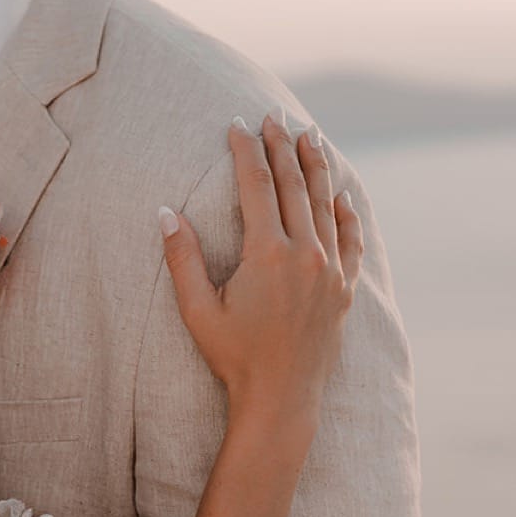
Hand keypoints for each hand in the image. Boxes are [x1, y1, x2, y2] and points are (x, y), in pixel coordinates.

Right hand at [160, 112, 363, 425]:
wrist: (281, 399)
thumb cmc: (233, 357)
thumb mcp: (197, 310)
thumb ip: (182, 258)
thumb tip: (166, 212)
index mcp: (267, 254)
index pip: (256, 185)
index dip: (246, 150)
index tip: (237, 124)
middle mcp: (305, 254)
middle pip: (294, 185)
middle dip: (282, 146)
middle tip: (274, 117)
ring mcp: (330, 271)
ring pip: (326, 204)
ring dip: (317, 167)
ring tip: (311, 136)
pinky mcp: (344, 290)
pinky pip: (350, 240)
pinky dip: (346, 213)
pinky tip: (342, 195)